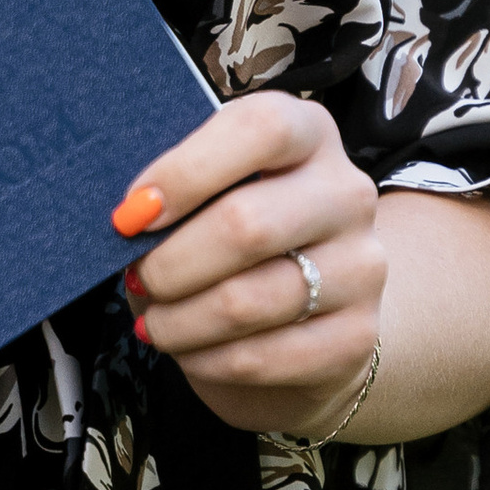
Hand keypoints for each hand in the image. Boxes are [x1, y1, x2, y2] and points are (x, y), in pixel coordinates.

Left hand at [114, 93, 381, 439]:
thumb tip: (128, 220)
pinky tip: (189, 350)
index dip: (187, 170)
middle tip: (139, 277)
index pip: (261, 130)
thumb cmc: (232, 240)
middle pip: (248, 224)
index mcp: (308, 134)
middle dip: (170, 263)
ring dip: (179, 320)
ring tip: (156, 322)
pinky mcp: (355, 338)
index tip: (133, 213)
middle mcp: (347, 194)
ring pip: (247, 301)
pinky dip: (205, 360)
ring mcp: (361, 267)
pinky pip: (260, 356)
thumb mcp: (207, 194)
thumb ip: (175, 191)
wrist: (306, 316)